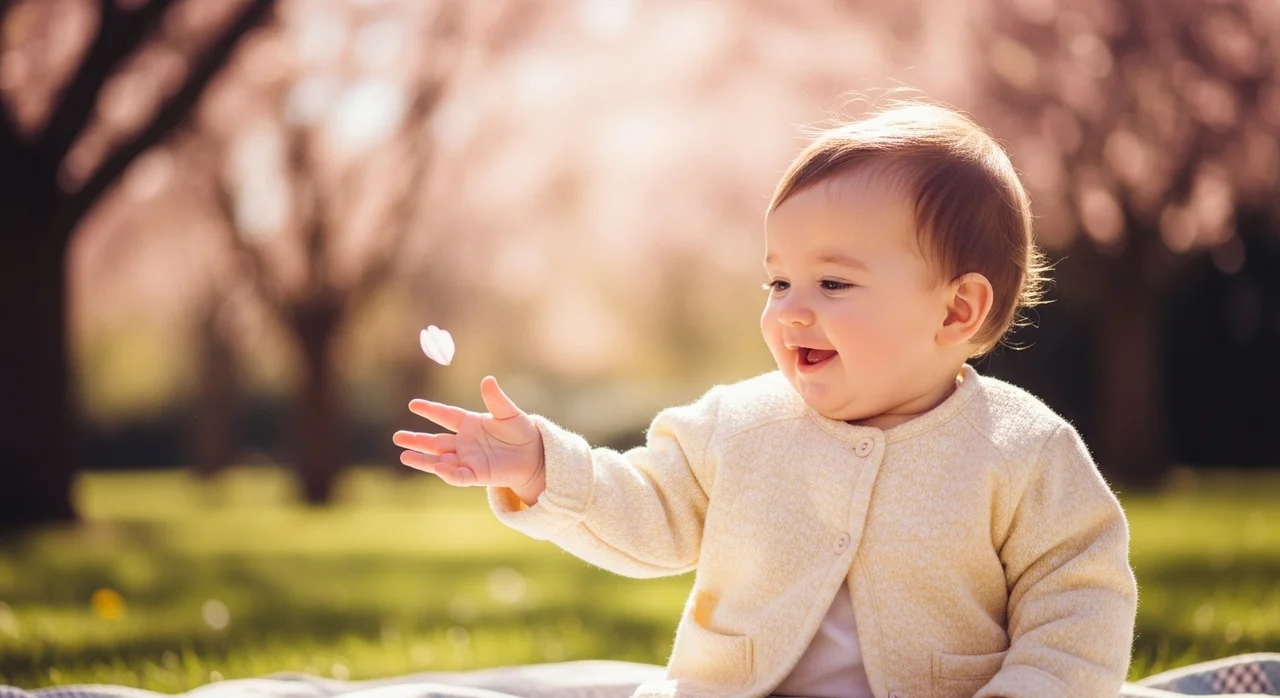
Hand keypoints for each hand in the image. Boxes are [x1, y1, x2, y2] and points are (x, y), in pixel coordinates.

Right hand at [393, 375, 545, 503]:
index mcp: (470, 423)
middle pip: (435, 441)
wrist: (536, 456)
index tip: (413, 404)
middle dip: (416, 439)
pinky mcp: (476, 474)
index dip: (430, 410)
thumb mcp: (510, 413)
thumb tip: (487, 380)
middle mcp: (464, 442)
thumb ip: (496, 399)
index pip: (445, 415)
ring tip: (403, 455)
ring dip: (422, 459)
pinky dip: (447, 472)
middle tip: (397, 437)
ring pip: (439, 460)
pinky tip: (437, 467)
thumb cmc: (522, 432)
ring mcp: (468, 459)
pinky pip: (458, 475)